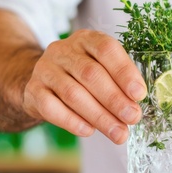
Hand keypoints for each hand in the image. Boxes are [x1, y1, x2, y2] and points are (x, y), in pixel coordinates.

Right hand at [22, 30, 146, 143]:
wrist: (44, 82)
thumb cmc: (82, 77)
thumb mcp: (101, 69)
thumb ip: (119, 82)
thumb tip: (135, 104)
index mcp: (86, 39)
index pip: (106, 49)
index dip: (124, 72)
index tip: (139, 94)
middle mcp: (63, 51)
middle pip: (90, 74)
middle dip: (115, 99)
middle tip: (133, 118)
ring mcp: (45, 69)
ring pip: (73, 94)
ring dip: (99, 116)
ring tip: (118, 133)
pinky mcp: (33, 90)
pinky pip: (51, 107)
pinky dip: (72, 121)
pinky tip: (89, 131)